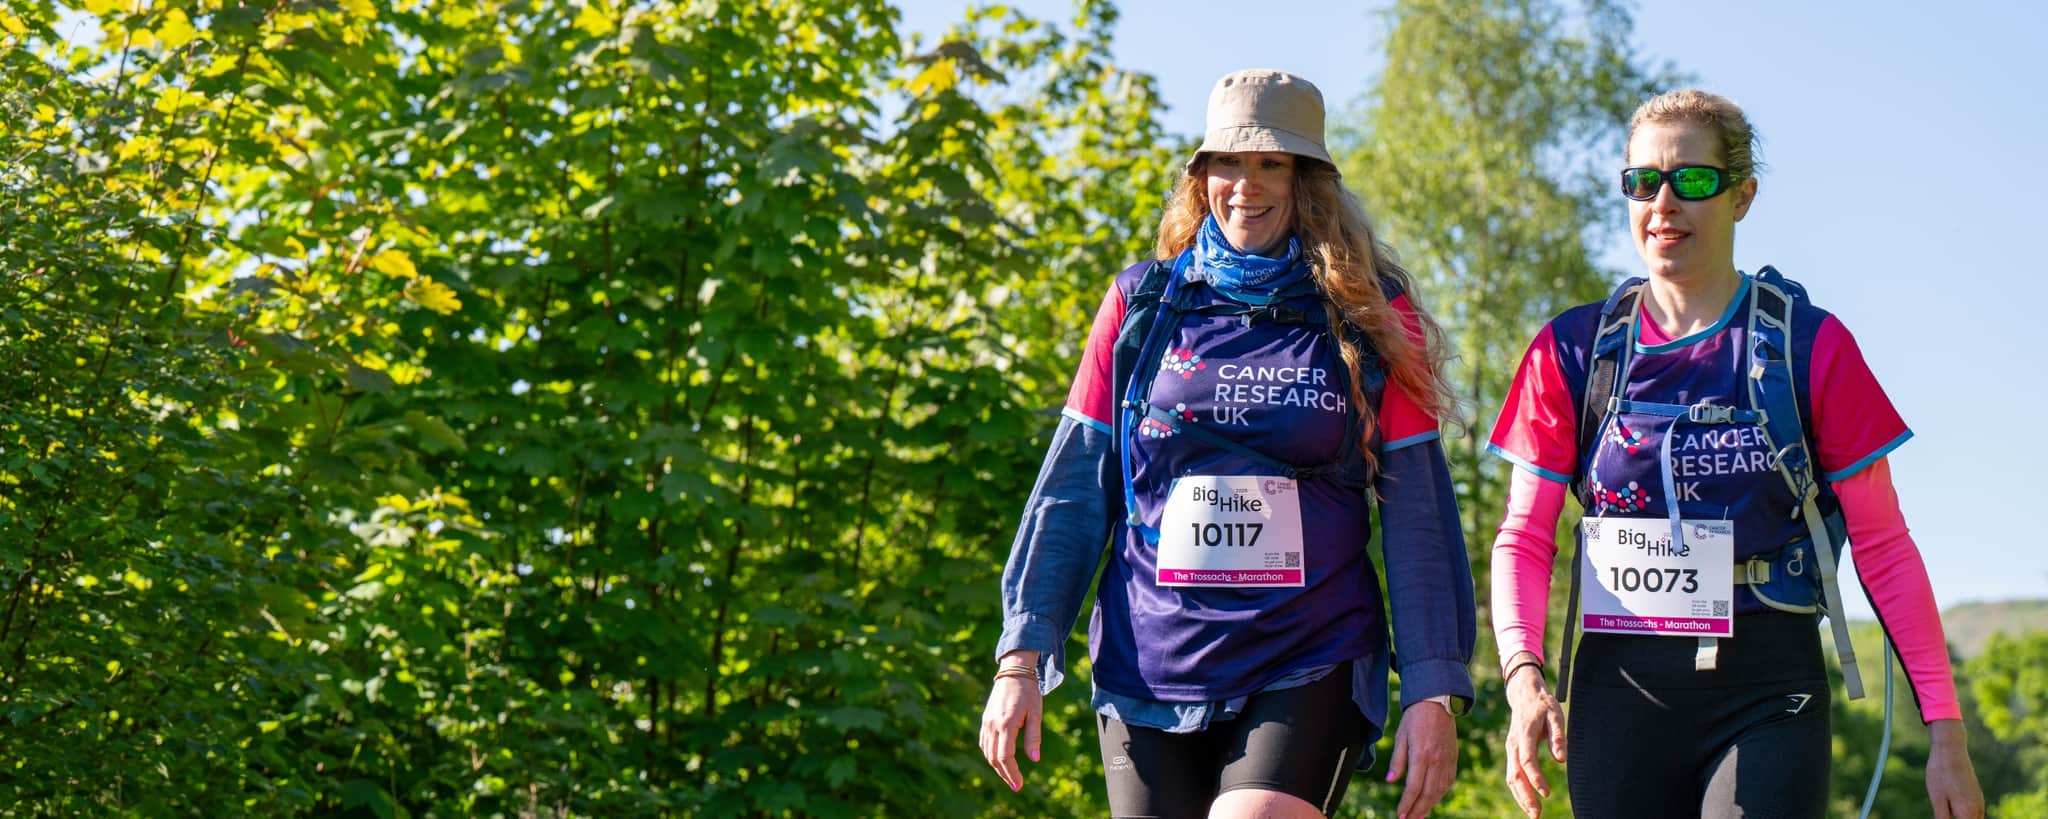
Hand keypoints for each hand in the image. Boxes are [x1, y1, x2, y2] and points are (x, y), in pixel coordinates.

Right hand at [978, 651, 1043, 791]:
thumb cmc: (1028, 692)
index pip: (1005, 756)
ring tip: (1010, 776)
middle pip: (994, 758)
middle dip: (1005, 774)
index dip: (1012, 773)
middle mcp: (993, 725)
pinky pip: (985, 743)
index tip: (1019, 784)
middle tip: (1016, 785)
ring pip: (988, 752)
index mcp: (1006, 724)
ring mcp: (986, 722)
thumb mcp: (1036, 713)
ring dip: (997, 767)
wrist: (1013, 672)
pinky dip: (991, 755)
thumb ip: (1034, 737)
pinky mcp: (985, 720)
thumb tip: (1034, 760)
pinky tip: (1000, 760)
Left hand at [1386, 698, 1456, 818]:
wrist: (1438, 702)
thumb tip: (1391, 781)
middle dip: (1417, 810)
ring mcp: (1447, 761)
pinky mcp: (1453, 759)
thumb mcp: (1401, 736)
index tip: (1399, 815)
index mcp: (1421, 755)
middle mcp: (1436, 761)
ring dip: (1429, 805)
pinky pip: (1448, 782)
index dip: (1406, 803)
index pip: (1413, 787)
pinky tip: (1432, 800)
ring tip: (1418, 816)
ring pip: (1439, 790)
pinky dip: (1439, 794)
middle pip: (1428, 793)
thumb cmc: (1414, 718)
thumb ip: (1397, 760)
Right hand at [1503, 660, 1565, 817]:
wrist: (1524, 694)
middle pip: (1515, 774)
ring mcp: (1511, 748)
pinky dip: (1519, 789)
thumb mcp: (1556, 715)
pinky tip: (1529, 801)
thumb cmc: (1543, 705)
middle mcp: (1514, 743)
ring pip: (1512, 777)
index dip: (1536, 778)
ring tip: (1534, 813)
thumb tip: (1561, 760)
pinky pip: (1513, 774)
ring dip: (1521, 797)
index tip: (1547, 793)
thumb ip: (1558, 737)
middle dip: (1525, 796)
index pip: (1527, 760)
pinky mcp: (1513, 752)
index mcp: (1525, 733)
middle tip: (1536, 814)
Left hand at [1925, 719, 1983, 818]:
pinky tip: (1953, 813)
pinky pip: (1973, 814)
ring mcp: (1979, 802)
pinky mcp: (1976, 796)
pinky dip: (1965, 817)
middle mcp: (1978, 809)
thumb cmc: (1940, 773)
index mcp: (1968, 812)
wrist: (1950, 750)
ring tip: (1947, 812)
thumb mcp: (1937, 799)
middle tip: (1944, 816)